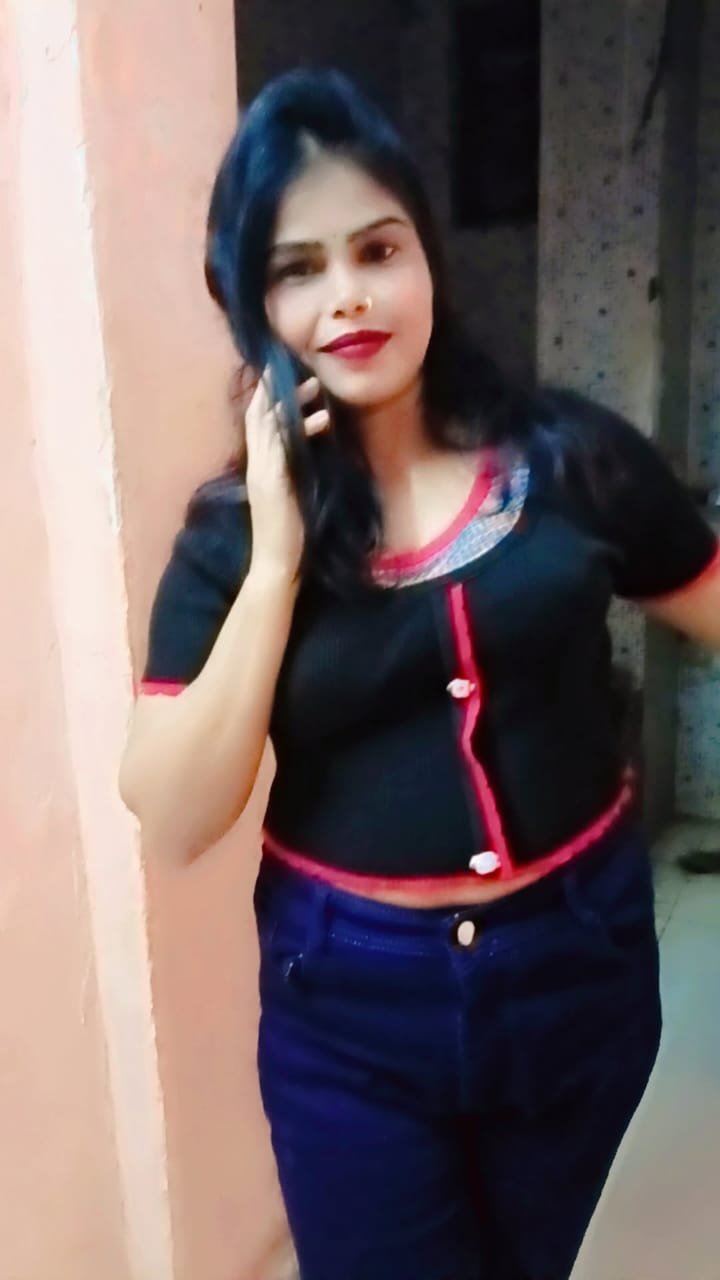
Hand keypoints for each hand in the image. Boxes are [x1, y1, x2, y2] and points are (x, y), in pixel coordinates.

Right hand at [243, 365, 329, 579]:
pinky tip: (314, 418)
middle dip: (278, 392)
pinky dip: (293, 429)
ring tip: (315, 388)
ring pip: (268, 427)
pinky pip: (279, 447)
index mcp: (260, 469)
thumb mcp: (289, 497)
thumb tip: (304, 454)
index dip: (267, 401)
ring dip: (292, 404)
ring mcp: (262, 473)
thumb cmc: (286, 536)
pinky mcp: (272, 483)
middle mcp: (257, 467)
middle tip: (303, 373)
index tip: (283, 380)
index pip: (258, 426)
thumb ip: (291, 474)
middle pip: (260, 418)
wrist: (275, 564)